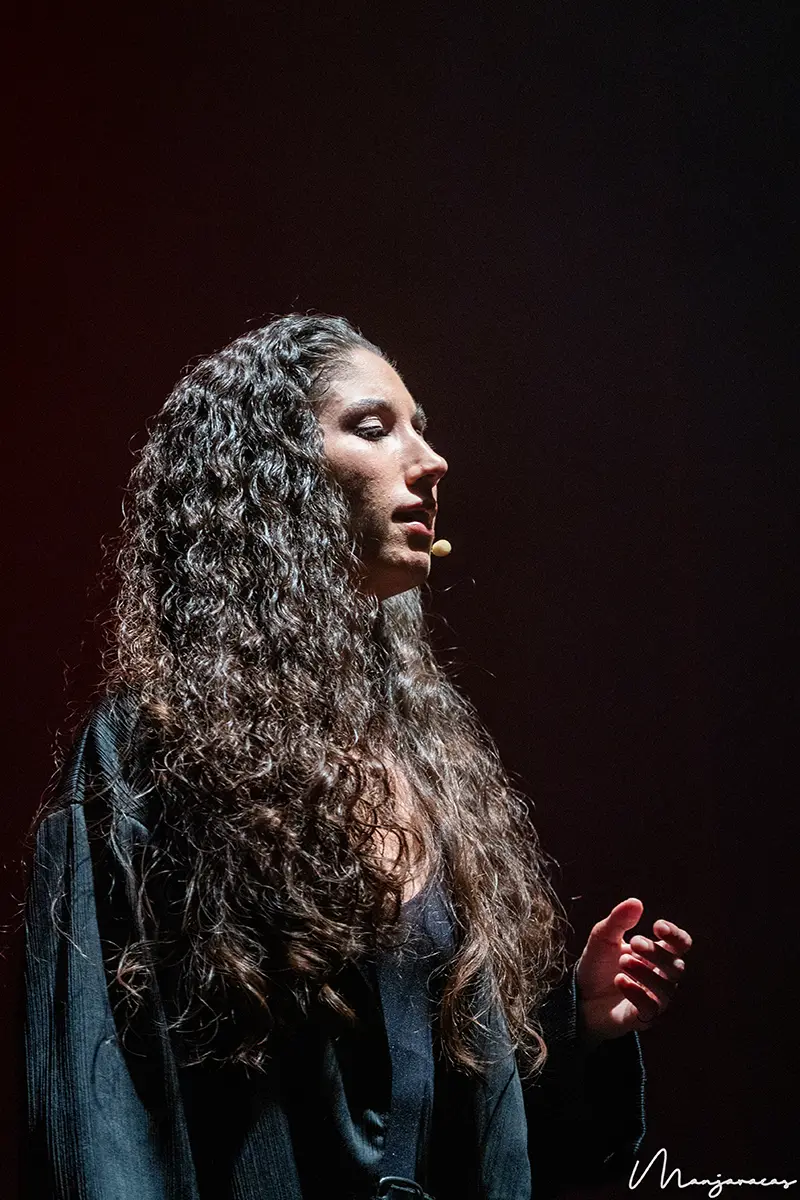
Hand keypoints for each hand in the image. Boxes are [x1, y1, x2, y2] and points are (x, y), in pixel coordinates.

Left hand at [575, 897, 691, 1046]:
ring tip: (623, 961)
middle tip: (634, 942)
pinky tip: (620, 980)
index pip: (681, 945)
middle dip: (657, 953)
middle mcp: (660, 977)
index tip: (657, 926)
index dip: (675, 935)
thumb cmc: (597, 964)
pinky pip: (651, 1009)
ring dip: (646, 973)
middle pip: (676, 966)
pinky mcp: (642, 1018)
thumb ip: (619, 921)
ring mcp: (653, 999)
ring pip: (666, 989)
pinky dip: (638, 994)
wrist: (578, 995)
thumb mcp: (603, 937)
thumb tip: (636, 902)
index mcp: (656, 954)